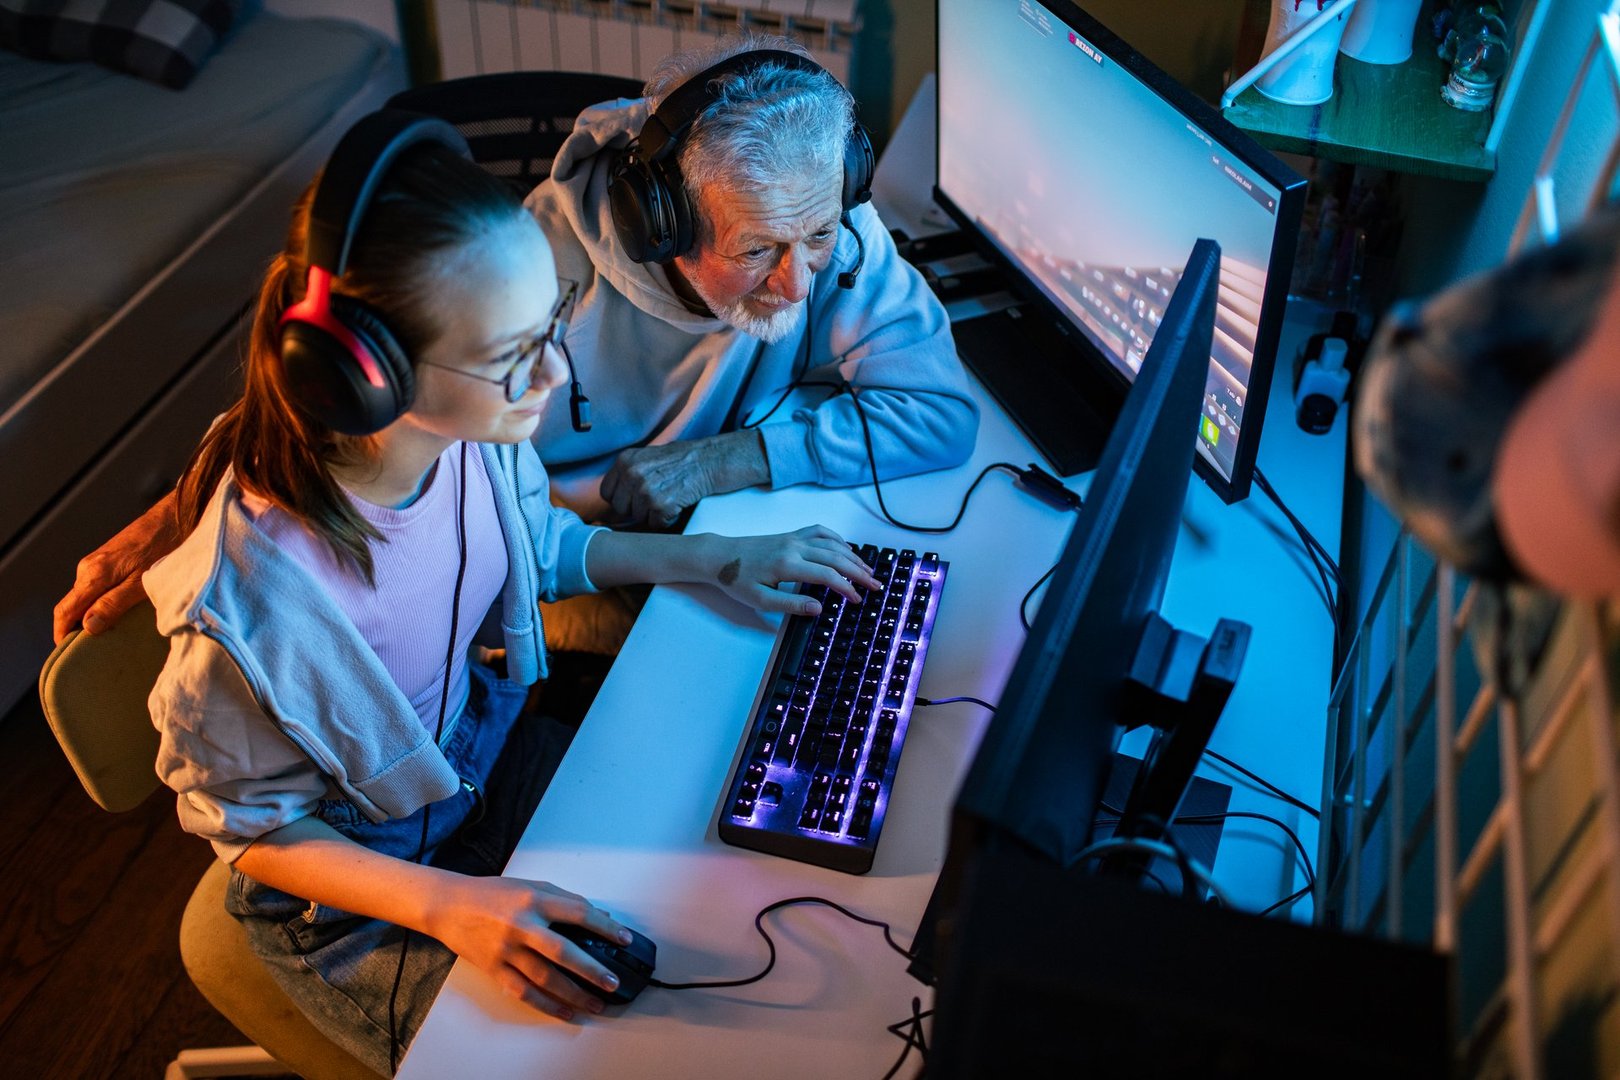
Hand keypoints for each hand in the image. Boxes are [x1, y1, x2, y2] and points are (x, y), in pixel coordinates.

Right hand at [53, 491, 182, 642]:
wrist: (177, 516)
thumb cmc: (164, 547)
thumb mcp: (142, 582)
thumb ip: (113, 603)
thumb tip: (87, 627)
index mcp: (92, 575)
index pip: (64, 611)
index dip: (61, 634)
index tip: (67, 653)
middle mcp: (88, 568)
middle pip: (72, 605)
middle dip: (76, 629)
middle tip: (91, 652)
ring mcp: (98, 562)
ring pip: (85, 596)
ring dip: (90, 616)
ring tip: (107, 637)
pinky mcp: (111, 559)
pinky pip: (97, 587)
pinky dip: (100, 603)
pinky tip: (117, 614)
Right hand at [429, 876, 632, 1020]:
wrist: (448, 905)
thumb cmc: (491, 893)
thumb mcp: (530, 885)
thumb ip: (563, 898)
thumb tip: (597, 914)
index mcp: (534, 899)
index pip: (578, 913)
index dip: (604, 926)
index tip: (624, 938)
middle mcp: (521, 925)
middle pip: (563, 952)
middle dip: (592, 969)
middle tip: (613, 982)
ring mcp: (506, 950)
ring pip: (545, 977)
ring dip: (574, 993)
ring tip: (596, 1002)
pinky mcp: (494, 968)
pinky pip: (523, 991)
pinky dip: (546, 1004)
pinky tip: (565, 1011)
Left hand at [601, 431, 769, 527]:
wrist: (715, 459)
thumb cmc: (687, 459)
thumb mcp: (651, 457)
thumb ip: (631, 474)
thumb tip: (617, 504)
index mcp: (626, 460)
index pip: (607, 493)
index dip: (623, 500)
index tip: (636, 500)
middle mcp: (632, 473)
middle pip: (621, 509)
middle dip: (638, 509)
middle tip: (659, 498)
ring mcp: (645, 489)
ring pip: (639, 518)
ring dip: (656, 514)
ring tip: (673, 497)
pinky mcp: (661, 503)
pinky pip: (657, 524)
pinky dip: (670, 518)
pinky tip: (680, 503)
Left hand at [709, 525, 881, 615]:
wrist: (719, 556)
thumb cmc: (736, 580)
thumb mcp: (760, 600)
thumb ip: (791, 605)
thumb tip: (819, 608)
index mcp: (787, 565)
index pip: (827, 576)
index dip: (847, 588)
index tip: (858, 600)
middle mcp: (794, 547)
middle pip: (836, 558)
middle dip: (859, 572)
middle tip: (876, 586)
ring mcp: (794, 538)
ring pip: (832, 544)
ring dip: (853, 557)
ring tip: (867, 571)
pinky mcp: (791, 535)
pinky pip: (820, 532)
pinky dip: (837, 539)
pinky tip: (846, 549)